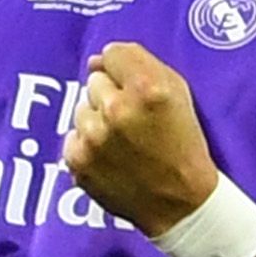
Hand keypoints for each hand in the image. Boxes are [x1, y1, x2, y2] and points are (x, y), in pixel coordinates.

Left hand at [62, 42, 218, 234]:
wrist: (180, 203)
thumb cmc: (183, 144)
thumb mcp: (178, 93)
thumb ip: (139, 63)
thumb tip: (96, 60)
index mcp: (146, 87)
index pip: (112, 53)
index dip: (123, 69)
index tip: (132, 86)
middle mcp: (116, 108)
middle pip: (94, 80)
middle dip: (111, 95)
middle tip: (133, 120)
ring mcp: (93, 136)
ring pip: (81, 108)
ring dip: (97, 120)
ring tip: (122, 141)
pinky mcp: (77, 160)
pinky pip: (72, 136)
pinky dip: (87, 144)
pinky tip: (110, 157)